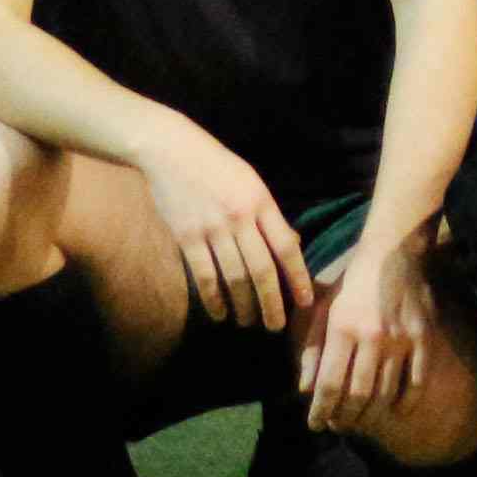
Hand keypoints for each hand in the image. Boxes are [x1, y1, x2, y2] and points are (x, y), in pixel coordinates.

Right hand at [137, 121, 311, 332]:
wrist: (171, 150)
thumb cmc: (216, 166)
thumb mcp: (252, 182)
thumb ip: (270, 215)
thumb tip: (292, 245)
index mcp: (260, 202)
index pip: (286, 246)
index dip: (298, 277)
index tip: (305, 302)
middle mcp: (239, 217)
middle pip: (261, 269)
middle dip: (271, 303)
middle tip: (276, 326)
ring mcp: (212, 228)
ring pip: (233, 277)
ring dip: (244, 305)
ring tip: (249, 322)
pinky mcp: (187, 236)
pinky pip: (204, 276)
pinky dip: (213, 299)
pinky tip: (220, 313)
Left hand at [297, 230, 428, 432]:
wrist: (394, 253)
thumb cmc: (351, 283)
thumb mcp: (322, 309)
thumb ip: (311, 348)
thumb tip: (305, 389)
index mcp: (343, 328)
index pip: (330, 384)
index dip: (321, 411)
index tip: (315, 425)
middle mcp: (373, 337)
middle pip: (358, 396)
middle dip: (344, 418)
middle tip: (337, 425)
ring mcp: (402, 340)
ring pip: (386, 393)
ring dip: (370, 414)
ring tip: (358, 420)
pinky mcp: (423, 340)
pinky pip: (416, 382)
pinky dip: (405, 402)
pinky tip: (394, 409)